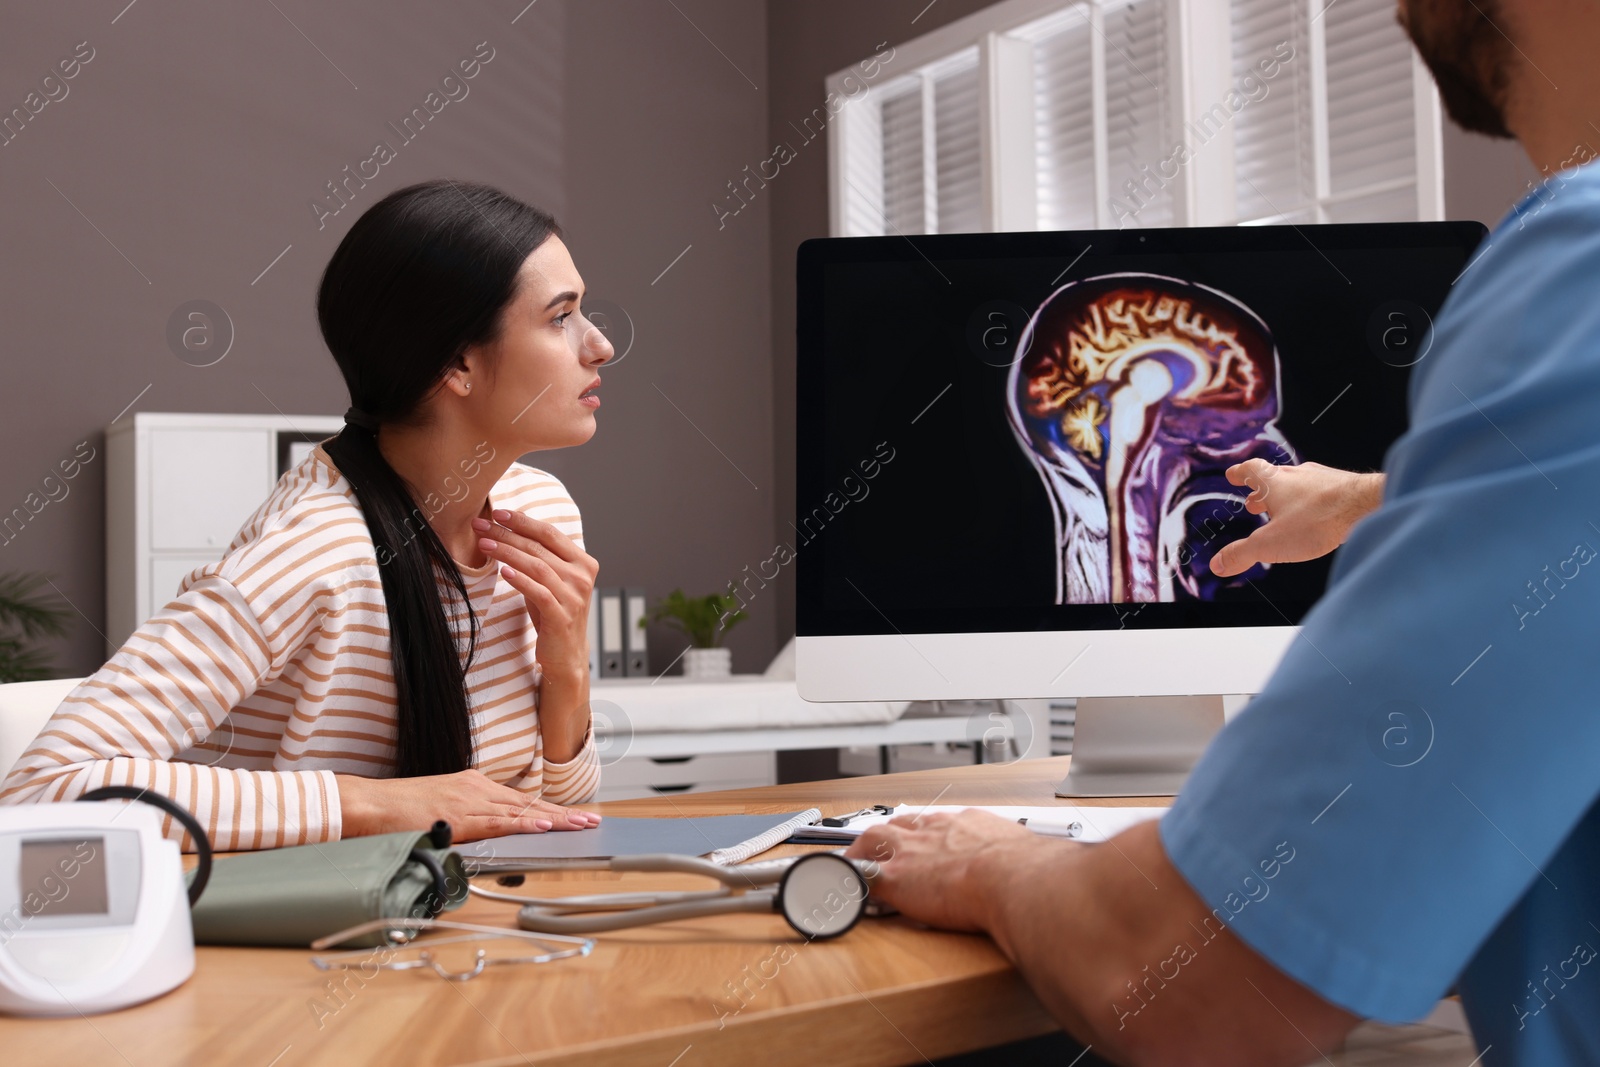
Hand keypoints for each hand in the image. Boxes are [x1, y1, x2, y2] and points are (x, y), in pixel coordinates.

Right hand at [336, 769, 601, 841]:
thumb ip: (467, 826)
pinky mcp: (456, 815)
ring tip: (580, 825)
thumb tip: (487, 842)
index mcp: (474, 788)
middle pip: (529, 804)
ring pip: (520, 811)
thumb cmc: (398, 812)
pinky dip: (521, 823)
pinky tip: (541, 826)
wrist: (368, 805)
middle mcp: (476, 789)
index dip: (551, 811)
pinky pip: (495, 821)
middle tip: (593, 821)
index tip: (576, 817)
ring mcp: (468, 800)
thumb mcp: (443, 815)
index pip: (522, 802)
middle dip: (563, 814)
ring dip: (553, 819)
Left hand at [473, 509, 598, 678]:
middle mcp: (582, 577)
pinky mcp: (562, 616)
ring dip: (507, 552)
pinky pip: (539, 592)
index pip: (550, 533)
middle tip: (481, 526)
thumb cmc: (553, 613)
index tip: (497, 513)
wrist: (566, 654)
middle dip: (507, 534)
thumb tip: (507, 529)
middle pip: (539, 547)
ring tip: (484, 544)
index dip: (523, 521)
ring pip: (537, 566)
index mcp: (584, 562)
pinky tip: (503, 572)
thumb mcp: (550, 581)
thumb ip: (539, 558)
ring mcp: (574, 597)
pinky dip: (520, 580)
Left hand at [844, 810, 1063, 931]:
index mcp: (970, 824)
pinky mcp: (895, 876)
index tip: (924, 846)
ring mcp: (913, 851)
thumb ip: (1021, 859)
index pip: (939, 823)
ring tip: (854, 865)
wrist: (1017, 880)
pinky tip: (841, 889)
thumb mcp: (1024, 854)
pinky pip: (859, 874)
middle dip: (888, 836)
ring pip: (874, 839)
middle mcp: (937, 830)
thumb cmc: (1029, 873)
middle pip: (901, 823)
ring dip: (863, 851)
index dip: (926, 836)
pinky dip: (849, 881)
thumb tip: (1040, 872)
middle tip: (880, 848)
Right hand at [1208, 460, 1384, 577]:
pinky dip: (1311, 502)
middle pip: (1274, 478)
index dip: (1240, 473)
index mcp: (1274, 482)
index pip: (1251, 470)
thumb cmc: (1317, 520)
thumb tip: (1218, 564)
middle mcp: (1298, 474)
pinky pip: (1321, 492)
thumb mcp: (1271, 543)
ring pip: (1298, 484)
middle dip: (1261, 491)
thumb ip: (1242, 554)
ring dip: (1287, 496)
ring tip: (1284, 510)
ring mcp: (1323, 479)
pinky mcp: (1344, 487)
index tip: (1233, 474)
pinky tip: (1317, 514)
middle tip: (1253, 502)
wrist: (1367, 507)